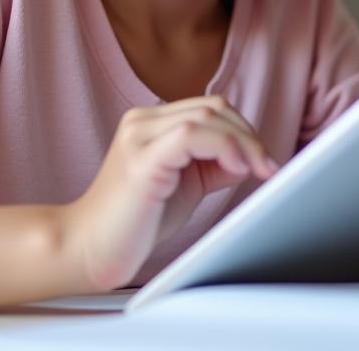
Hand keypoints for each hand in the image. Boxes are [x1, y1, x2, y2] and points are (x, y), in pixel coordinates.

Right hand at [60, 96, 276, 291]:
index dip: (244, 131)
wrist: (88, 250)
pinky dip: (223, 147)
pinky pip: (190, 135)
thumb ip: (213, 165)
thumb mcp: (186, 184)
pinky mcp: (140, 159)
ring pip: (207, 116)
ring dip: (243, 143)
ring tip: (258, 170)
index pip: (211, 109)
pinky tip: (237, 168)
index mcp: (152, 122)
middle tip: (270, 167)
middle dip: (250, 136)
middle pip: (214, 108)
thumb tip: (250, 157)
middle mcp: (143, 121)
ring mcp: (139, 136)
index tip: (266, 161)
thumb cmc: (134, 221)